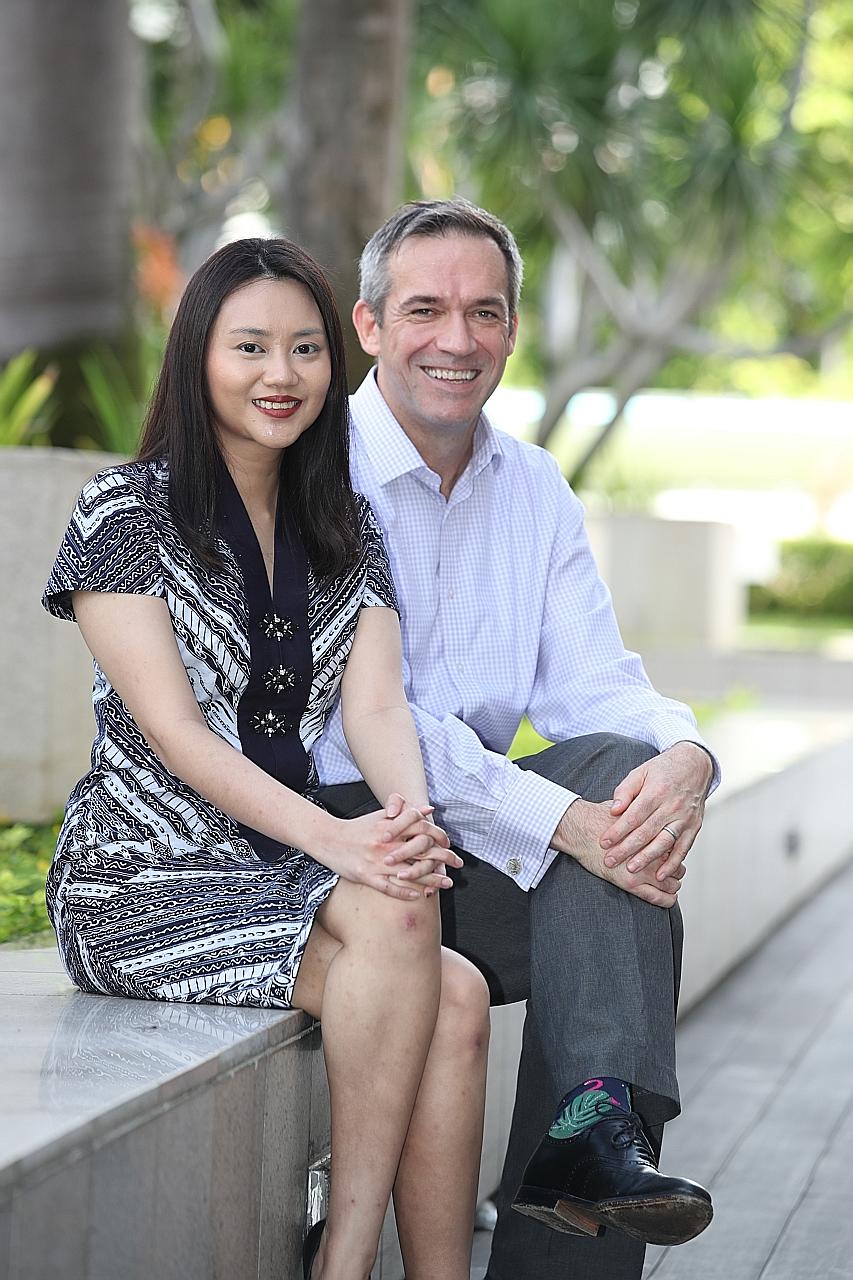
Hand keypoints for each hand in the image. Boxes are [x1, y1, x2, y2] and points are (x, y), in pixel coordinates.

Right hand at [324, 799, 457, 900]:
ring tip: (446, 883)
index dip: (440, 838)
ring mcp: (377, 862)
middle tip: (458, 865)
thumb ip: (406, 813)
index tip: (450, 845)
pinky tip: (420, 896)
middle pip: (422, 852)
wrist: (329, 839)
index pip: (422, 830)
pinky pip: (390, 888)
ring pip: (410, 873)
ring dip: (431, 880)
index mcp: (391, 828)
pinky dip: (406, 893)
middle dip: (443, 859)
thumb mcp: (381, 816)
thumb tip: (430, 810)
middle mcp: (386, 844)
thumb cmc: (358, 828)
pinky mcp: (367, 876)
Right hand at [553, 798, 684, 907]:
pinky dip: (666, 900)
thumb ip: (640, 811)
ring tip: (671, 885)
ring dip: (672, 885)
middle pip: (676, 866)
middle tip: (672, 871)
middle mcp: (652, 851)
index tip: (672, 855)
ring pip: (671, 883)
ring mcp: (643, 868)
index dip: (675, 853)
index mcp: (654, 833)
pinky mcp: (631, 883)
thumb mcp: (625, 807)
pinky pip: (657, 897)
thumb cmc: (598, 818)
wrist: (580, 829)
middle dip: (675, 870)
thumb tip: (644, 808)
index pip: (676, 847)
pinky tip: (669, 899)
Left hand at [600, 742, 713, 879]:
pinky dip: (673, 863)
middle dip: (626, 849)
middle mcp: (671, 806)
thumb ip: (625, 791)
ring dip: (647, 858)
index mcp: (656, 792)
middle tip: (610, 861)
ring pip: (664, 842)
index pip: (633, 816)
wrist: (694, 765)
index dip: (618, 831)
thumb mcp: (640, 772)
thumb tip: (614, 810)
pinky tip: (661, 874)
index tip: (604, 843)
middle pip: (646, 832)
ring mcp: (684, 818)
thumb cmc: (662, 770)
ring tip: (631, 869)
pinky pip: (683, 848)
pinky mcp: (694, 827)